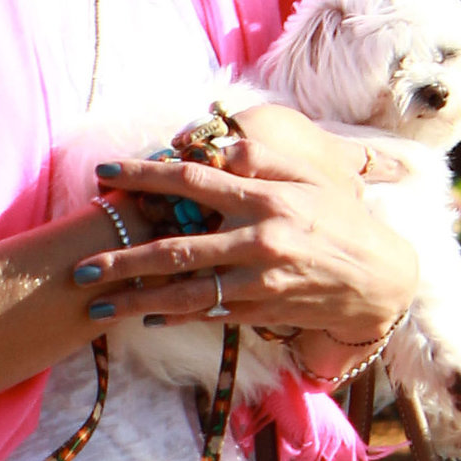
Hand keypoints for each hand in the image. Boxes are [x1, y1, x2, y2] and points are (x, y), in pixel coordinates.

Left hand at [76, 110, 415, 339]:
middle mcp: (257, 241)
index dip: (144, 176)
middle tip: (79, 265)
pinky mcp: (262, 310)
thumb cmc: (339, 218)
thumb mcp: (308, 177)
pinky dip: (175, 315)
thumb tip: (212, 144)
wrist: (380, 279)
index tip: (103, 172)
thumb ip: (258, 159)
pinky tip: (144, 315)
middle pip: (176, 250)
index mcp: (264, 199)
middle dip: (122, 259)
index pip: (192, 182)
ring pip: (186, 293)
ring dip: (136, 299)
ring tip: (95, 303)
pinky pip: (210, 315)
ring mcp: (258, 282)